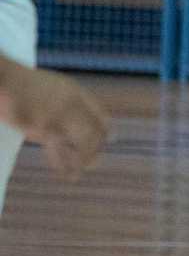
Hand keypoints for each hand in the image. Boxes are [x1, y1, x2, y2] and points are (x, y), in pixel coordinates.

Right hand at [2, 64, 109, 178]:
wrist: (6, 80)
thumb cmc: (22, 84)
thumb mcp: (51, 87)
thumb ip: (63, 100)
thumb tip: (70, 119)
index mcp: (74, 91)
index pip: (98, 111)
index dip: (105, 126)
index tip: (111, 138)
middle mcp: (72, 104)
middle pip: (92, 129)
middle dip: (94, 148)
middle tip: (94, 164)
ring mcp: (59, 116)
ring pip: (81, 141)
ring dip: (83, 159)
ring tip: (78, 174)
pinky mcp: (42, 128)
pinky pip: (57, 150)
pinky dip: (62, 164)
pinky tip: (66, 173)